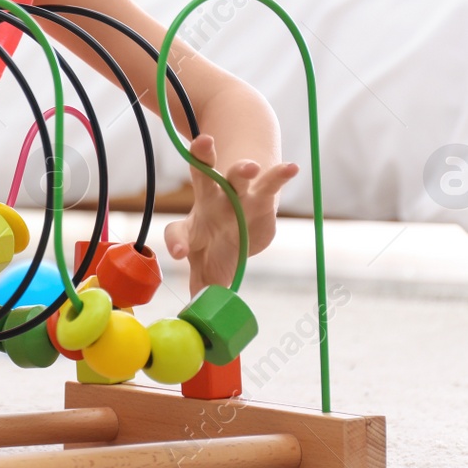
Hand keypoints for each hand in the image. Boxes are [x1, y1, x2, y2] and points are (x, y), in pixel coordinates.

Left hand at [162, 133, 299, 296]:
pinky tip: (291, 167)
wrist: (242, 216)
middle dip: (202, 164)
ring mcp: (238, 196)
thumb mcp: (206, 263)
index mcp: (194, 225)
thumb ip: (201, 286)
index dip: (176, 243)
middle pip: (203, 180)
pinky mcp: (263, 197)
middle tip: (202, 147)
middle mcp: (213, 203)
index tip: (178, 254)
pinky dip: (280, 175)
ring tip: (248, 166)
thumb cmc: (218, 240)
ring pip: (237, 177)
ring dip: (241, 170)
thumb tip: (195, 320)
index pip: (179, 232)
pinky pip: (272, 183)